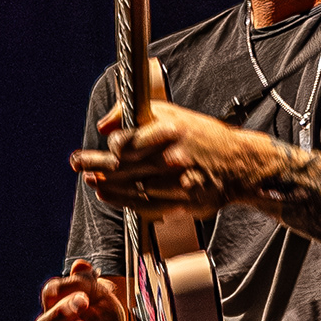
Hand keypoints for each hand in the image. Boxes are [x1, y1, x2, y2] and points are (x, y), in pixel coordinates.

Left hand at [71, 98, 274, 218]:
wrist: (241, 165)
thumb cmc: (205, 137)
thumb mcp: (174, 113)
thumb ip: (136, 113)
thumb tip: (105, 125)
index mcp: (170, 132)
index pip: (127, 142)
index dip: (111, 147)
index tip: (102, 147)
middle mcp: (173, 159)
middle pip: (124, 167)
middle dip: (96, 166)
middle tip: (78, 163)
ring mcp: (178, 184)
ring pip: (132, 189)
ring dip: (107, 186)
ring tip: (91, 180)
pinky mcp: (184, 204)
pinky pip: (146, 206)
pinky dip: (124, 202)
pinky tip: (109, 196)